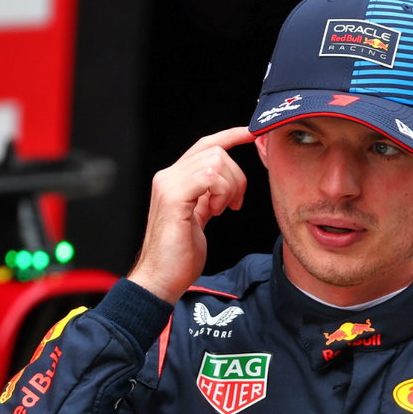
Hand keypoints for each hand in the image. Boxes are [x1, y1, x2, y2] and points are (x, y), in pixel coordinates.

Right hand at [129, 126, 254, 301]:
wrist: (161, 279)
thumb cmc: (179, 256)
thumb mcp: (199, 217)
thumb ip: (207, 196)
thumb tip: (225, 184)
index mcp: (174, 179)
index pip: (204, 145)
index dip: (230, 136)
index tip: (251, 134)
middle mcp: (168, 176)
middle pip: (215, 151)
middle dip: (236, 176)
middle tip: (234, 204)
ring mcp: (168, 184)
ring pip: (215, 161)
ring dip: (229, 187)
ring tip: (221, 210)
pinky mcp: (173, 197)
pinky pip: (210, 176)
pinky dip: (222, 192)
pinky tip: (216, 212)